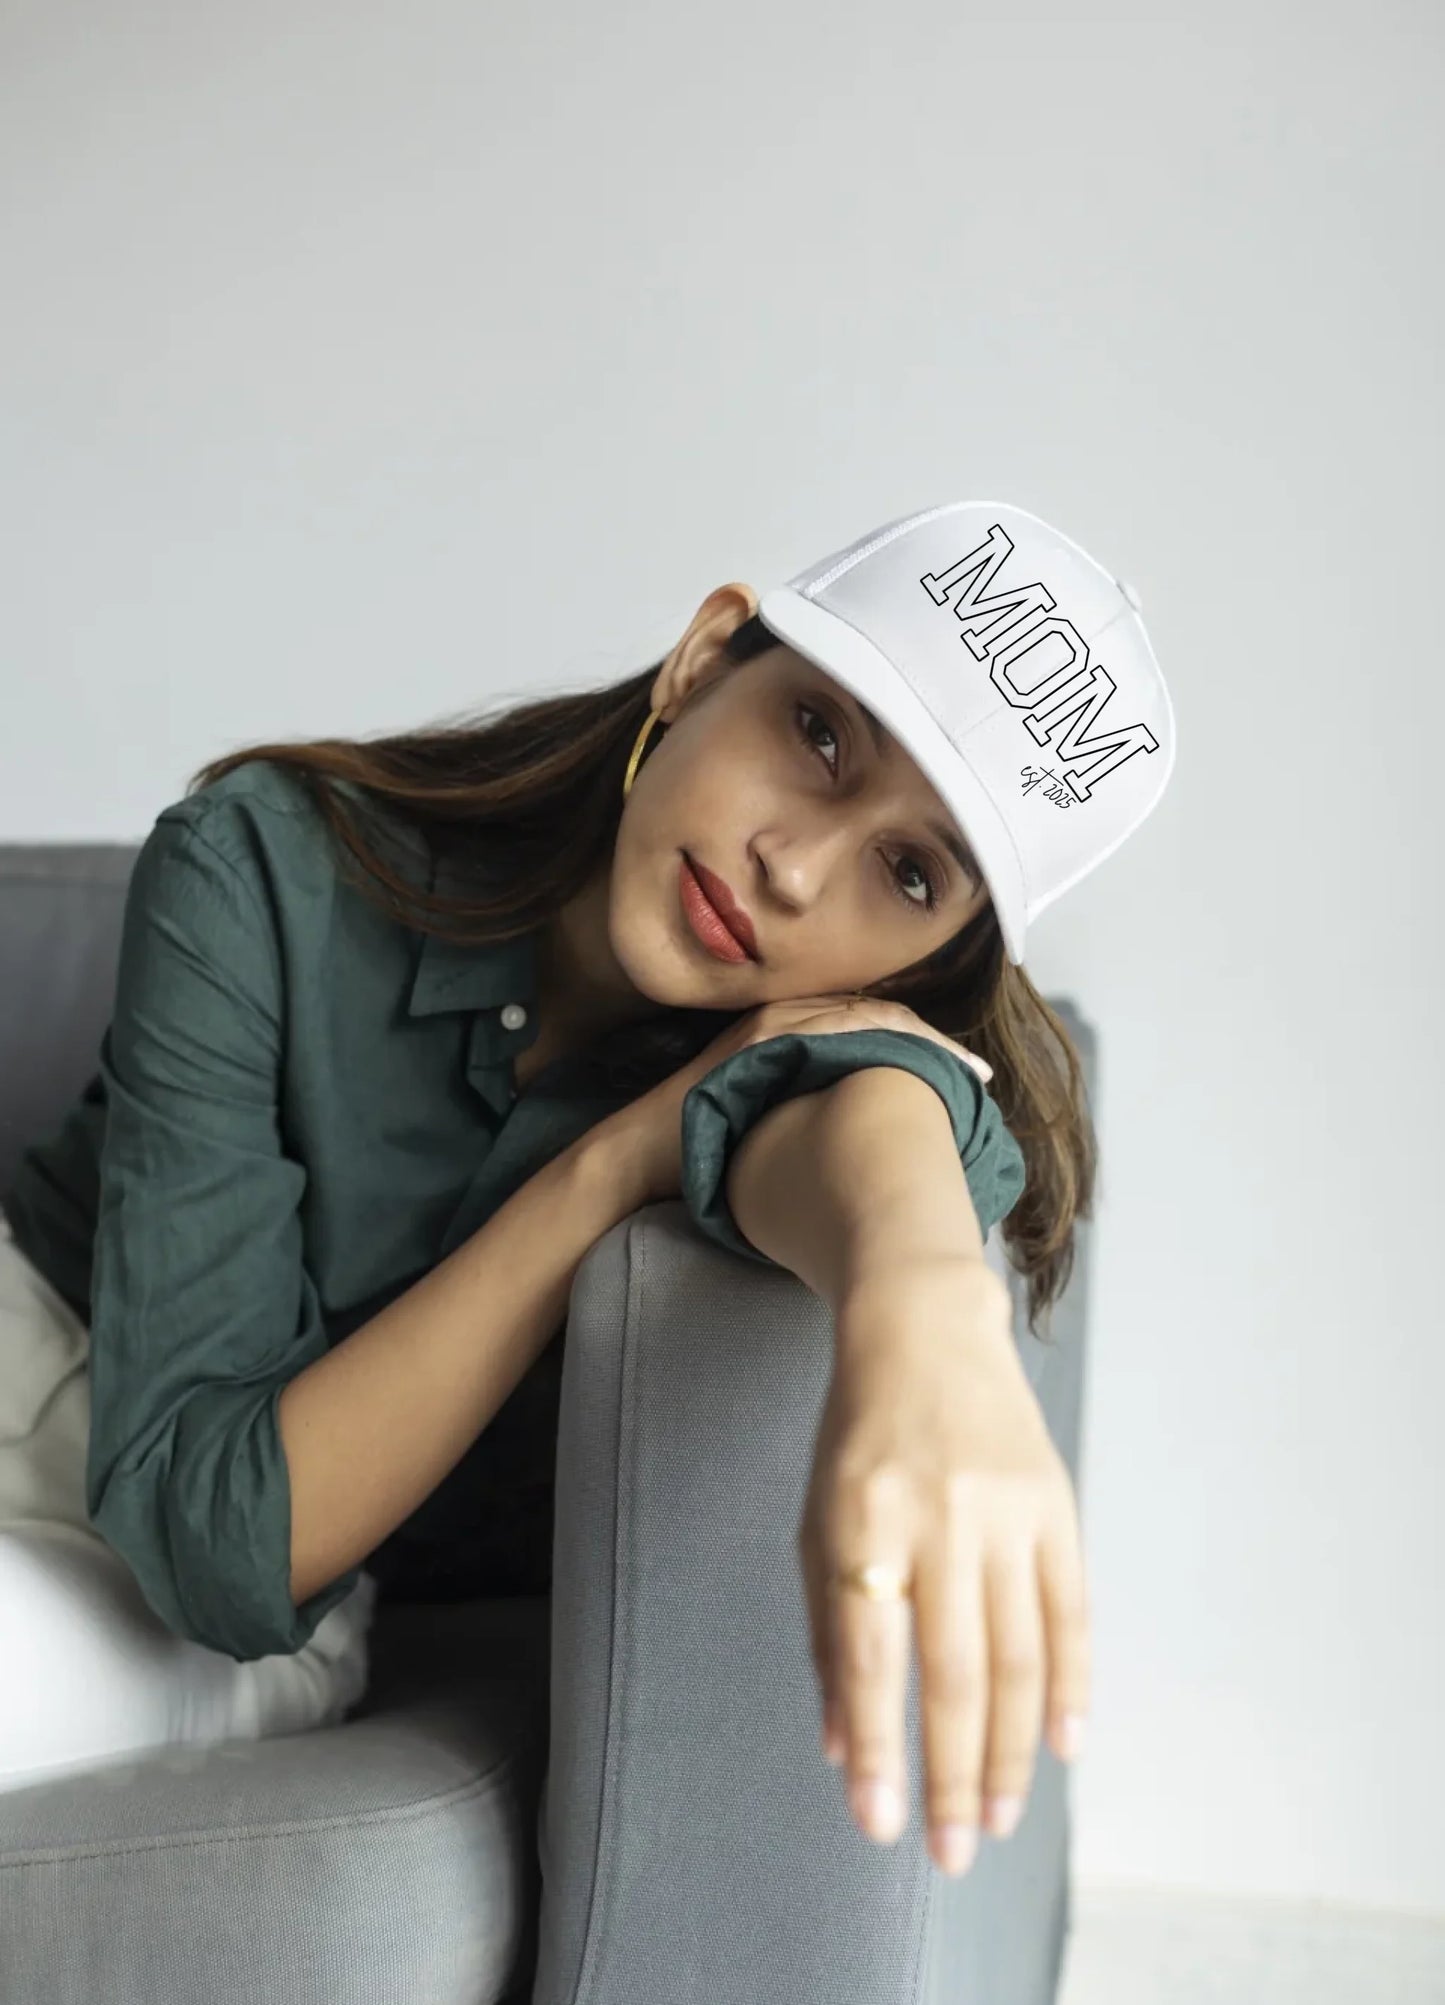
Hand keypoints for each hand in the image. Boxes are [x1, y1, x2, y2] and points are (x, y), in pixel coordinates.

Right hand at [596, 993, 994, 1207]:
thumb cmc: (707, 1151)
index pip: (876, 1027)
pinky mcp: (759, 1038)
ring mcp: (771, 1022)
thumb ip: (819, 1115)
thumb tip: (878, 1143)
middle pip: (883, 1017)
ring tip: (963, 1077)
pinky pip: (834, 1029)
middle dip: (937, 1046)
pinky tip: (912, 1066)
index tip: (970, 1080)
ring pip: (868, 1018)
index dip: (928, 1048)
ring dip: (922, 1044)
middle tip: (980, 1078)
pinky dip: (880, 1044)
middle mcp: (785, 1015)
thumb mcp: (777, 1127)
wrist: (641, 1156)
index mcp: (793, 1031)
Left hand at [797, 1257, 1090, 1876]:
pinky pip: (1070, 1611)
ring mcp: (1003, 1509)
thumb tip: (839, 1744)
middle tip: (954, 1852)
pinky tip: (1063, 1746)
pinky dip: (1070, 1685)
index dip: (877, 1747)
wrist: (923, 1329)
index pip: (871, 1656)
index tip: (878, 1824)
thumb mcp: (815, 1518)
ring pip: (1017, 1654)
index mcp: (860, 1519)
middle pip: (953, 1670)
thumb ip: (826, 1632)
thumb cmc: (856, 1438)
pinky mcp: (1054, 1502)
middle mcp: (936, 1516)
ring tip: (1001, 1818)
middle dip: (953, 1773)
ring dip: (1012, 1749)